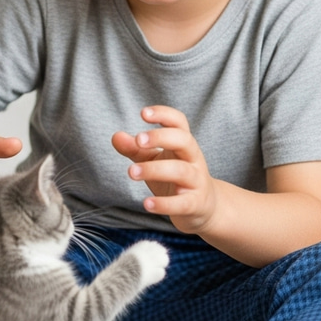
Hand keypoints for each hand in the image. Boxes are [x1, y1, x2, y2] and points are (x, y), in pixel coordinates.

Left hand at [111, 106, 217, 234]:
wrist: (204, 207)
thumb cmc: (175, 178)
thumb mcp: (155, 160)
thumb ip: (136, 149)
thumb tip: (116, 136)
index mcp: (183, 144)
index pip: (179, 122)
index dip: (164, 114)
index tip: (143, 113)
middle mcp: (193, 159)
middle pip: (184, 140)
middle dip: (161, 137)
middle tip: (138, 140)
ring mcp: (196, 181)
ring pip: (180, 171)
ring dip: (154, 170)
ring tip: (132, 171)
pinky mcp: (195, 204)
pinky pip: (181, 203)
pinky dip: (164, 204)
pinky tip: (146, 204)